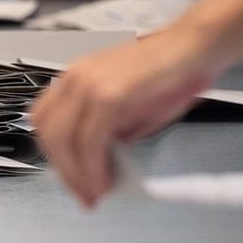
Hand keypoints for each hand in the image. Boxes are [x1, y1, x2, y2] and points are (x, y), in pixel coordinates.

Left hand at [31, 28, 225, 207]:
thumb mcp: (129, 110)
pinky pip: (89, 141)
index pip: (45, 123)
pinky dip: (93, 168)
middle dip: (65, 172)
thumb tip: (100, 163)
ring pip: (63, 141)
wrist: (196, 47)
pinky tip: (104, 180)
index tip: (73, 180)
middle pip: (48, 135)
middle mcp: (75, 78)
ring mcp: (89, 84)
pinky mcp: (109, 95)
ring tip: (95, 192)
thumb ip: (109, 133)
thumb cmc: (170, 73)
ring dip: (77, 175)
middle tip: (84, 194)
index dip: (56, 157)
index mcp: (75, 79)